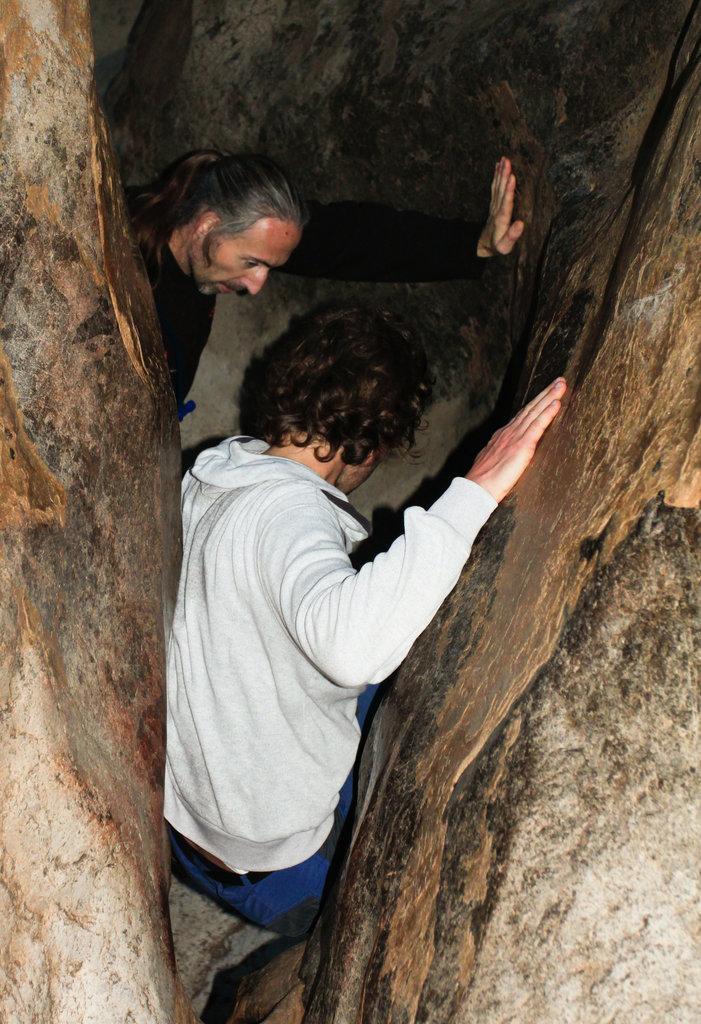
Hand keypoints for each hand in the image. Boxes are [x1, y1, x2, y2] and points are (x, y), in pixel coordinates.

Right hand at [466, 378, 565, 501]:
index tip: (546, 393)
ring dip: (549, 396)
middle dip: (545, 393)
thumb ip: (501, 452)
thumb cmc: (483, 480)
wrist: (476, 488)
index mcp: (503, 435)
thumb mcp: (491, 460)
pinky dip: (547, 413)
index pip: (523, 415)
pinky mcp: (522, 446)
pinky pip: (537, 426)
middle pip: (530, 409)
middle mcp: (509, 432)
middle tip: (559, 381)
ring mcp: (515, 437)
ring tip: (560, 385)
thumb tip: (506, 452)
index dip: (535, 403)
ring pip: (535, 412)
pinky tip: (556, 402)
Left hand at [476, 156, 524, 256]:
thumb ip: (512, 236)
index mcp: (501, 220)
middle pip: (500, 191)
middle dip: (504, 175)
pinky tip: (498, 166)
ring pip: (497, 187)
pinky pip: (494, 187)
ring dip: (500, 173)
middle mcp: (496, 210)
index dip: (508, 190)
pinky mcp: (494, 204)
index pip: (506, 202)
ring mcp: (494, 206)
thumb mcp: (504, 247)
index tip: (512, 177)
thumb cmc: (497, 247)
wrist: (484, 245)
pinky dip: (496, 176)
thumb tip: (521, 224)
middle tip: (507, 161)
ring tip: (504, 159)